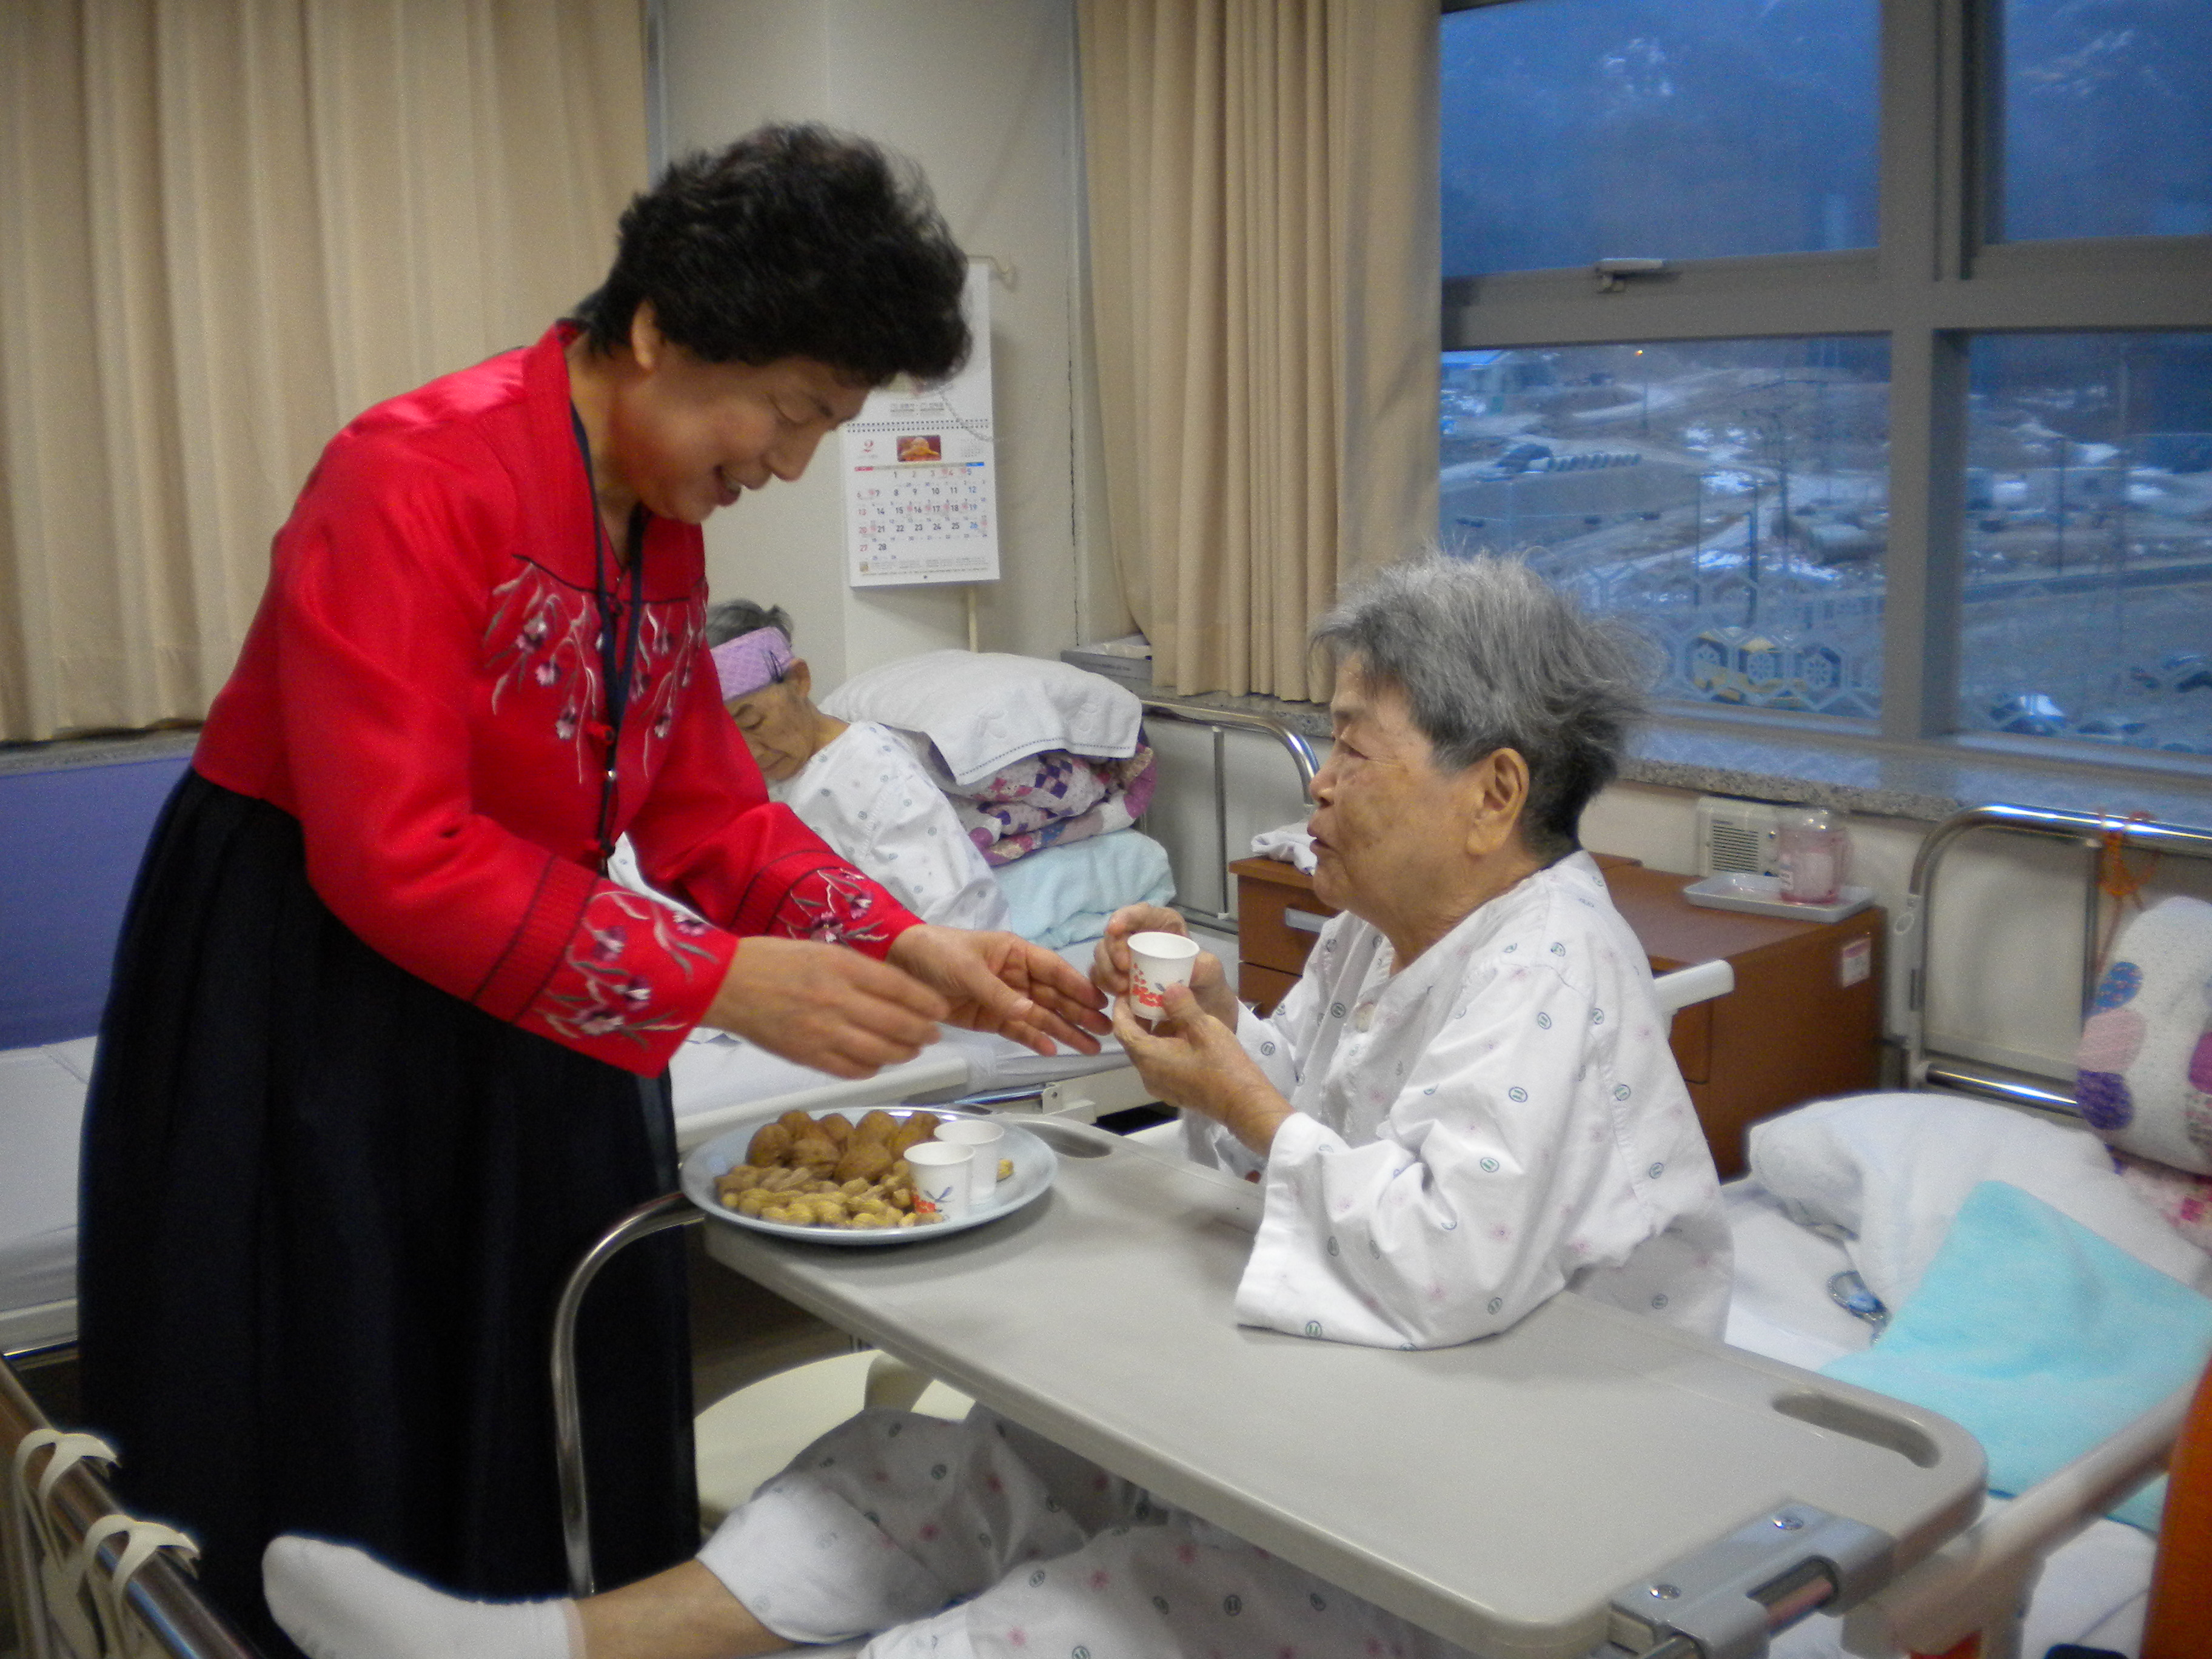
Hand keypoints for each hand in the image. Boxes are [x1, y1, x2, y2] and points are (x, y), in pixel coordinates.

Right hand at [699, 938, 948, 1078]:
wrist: (727, 983)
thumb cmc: (775, 960)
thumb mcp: (823, 952)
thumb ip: (859, 971)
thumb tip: (897, 992)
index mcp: (842, 966)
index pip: (900, 988)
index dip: (926, 1002)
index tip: (941, 1009)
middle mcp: (837, 1000)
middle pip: (896, 1023)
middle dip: (922, 1032)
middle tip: (933, 1035)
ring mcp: (823, 1032)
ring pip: (879, 1051)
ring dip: (903, 1054)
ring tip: (912, 1051)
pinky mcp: (808, 1056)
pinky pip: (851, 1070)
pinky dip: (872, 1069)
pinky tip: (878, 1063)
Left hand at [887, 925, 1109, 1056]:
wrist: (900, 963)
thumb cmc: (937, 953)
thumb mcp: (968, 969)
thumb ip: (999, 993)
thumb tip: (1032, 1013)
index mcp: (1015, 953)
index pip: (1053, 969)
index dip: (1077, 985)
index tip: (1100, 1001)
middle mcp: (1016, 975)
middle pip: (1054, 996)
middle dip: (1079, 1013)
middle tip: (1106, 1031)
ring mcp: (1004, 998)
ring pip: (1040, 1016)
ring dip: (1064, 1031)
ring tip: (1089, 1048)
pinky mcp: (990, 1018)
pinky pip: (1018, 1030)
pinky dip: (1034, 1040)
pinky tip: (1054, 1051)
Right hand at [1092, 905, 1237, 1025]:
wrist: (1201, 1018)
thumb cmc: (1207, 988)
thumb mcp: (1212, 975)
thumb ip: (1205, 968)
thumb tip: (1183, 971)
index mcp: (1165, 927)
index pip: (1143, 913)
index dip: (1126, 916)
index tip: (1115, 929)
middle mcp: (1142, 938)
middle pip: (1115, 933)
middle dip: (1112, 950)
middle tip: (1123, 973)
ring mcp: (1127, 958)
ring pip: (1103, 954)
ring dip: (1106, 970)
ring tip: (1123, 990)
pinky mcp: (1118, 978)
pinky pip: (1100, 975)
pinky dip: (1103, 984)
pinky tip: (1117, 998)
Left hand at [1112, 984, 1293, 1153]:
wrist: (1243, 1103)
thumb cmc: (1223, 1064)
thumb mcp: (1205, 1028)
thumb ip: (1182, 1006)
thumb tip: (1168, 988)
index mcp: (1149, 1058)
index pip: (1122, 1029)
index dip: (1121, 1008)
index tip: (1128, 989)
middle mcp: (1147, 1075)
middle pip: (1132, 1042)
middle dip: (1137, 1017)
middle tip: (1148, 994)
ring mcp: (1159, 1086)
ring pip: (1146, 1053)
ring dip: (1152, 1032)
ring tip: (1166, 1010)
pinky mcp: (1172, 1091)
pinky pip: (1158, 1065)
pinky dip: (1161, 1046)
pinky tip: (1180, 1034)